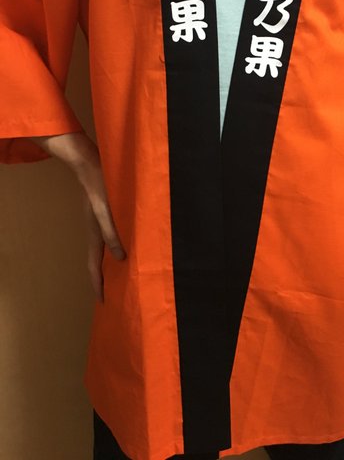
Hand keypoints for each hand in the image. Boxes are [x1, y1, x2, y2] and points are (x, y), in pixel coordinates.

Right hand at [29, 131, 126, 302]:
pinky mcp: (105, 214)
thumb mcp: (105, 211)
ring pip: (105, 250)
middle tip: (115, 292)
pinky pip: (110, 236)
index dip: (98, 285)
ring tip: (124, 274)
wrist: (90, 165)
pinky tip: (128, 245)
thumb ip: (111, 233)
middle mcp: (96, 232)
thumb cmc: (99, 187)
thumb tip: (120, 258)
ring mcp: (99, 223)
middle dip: (104, 279)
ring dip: (112, 263)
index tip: (103, 301)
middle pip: (98, 262)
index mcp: (94, 235)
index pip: (94, 267)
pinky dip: (116, 246)